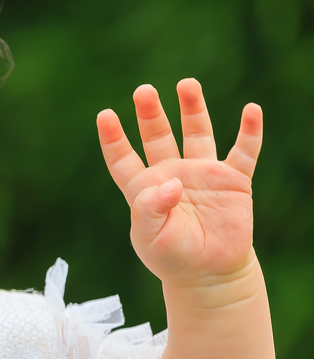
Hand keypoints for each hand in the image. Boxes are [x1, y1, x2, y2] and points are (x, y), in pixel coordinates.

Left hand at [96, 78, 262, 286]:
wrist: (210, 274)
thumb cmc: (172, 257)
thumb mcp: (150, 238)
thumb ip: (151, 208)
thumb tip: (172, 182)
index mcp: (144, 187)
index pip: (123, 157)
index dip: (113, 138)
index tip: (105, 115)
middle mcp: (172, 172)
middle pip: (158, 136)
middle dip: (151, 113)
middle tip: (143, 90)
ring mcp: (203, 173)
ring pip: (197, 133)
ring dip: (193, 109)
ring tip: (186, 84)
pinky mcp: (233, 181)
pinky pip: (244, 151)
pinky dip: (249, 131)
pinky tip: (252, 110)